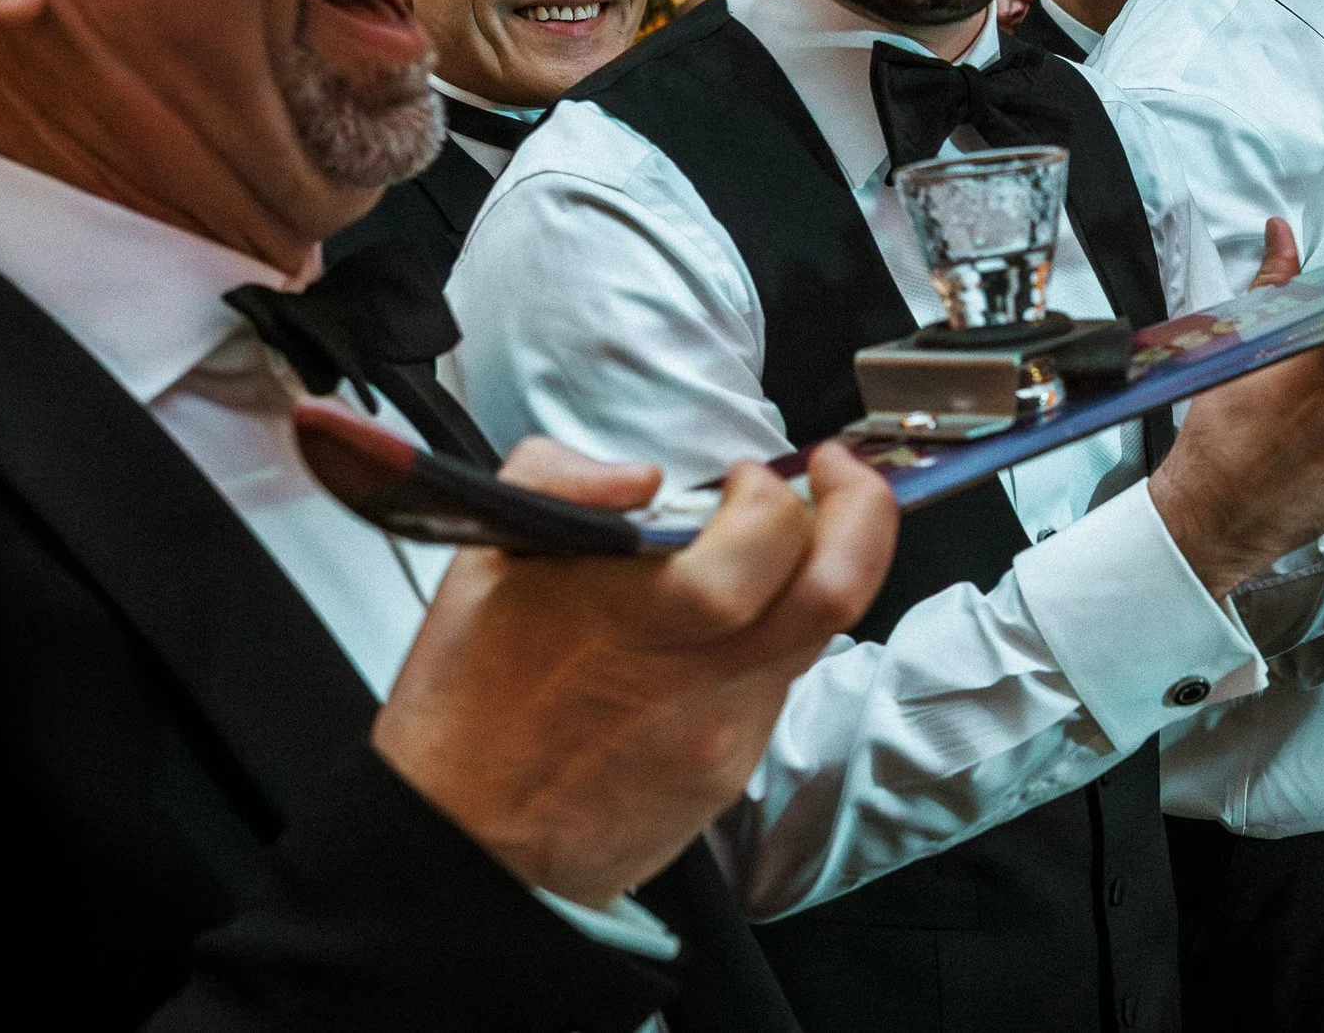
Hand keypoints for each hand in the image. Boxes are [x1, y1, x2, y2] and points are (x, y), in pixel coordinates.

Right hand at [374, 437, 897, 906]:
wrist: (464, 845)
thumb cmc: (467, 703)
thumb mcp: (483, 557)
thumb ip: (556, 477)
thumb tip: (641, 477)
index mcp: (632, 614)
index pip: (766, 538)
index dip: (774, 491)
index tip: (745, 477)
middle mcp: (696, 678)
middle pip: (838, 588)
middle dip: (860, 510)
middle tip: (831, 478)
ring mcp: (725, 731)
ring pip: (823, 635)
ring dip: (820, 570)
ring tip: (780, 543)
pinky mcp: (731, 771)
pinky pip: (783, 685)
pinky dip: (775, 637)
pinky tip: (729, 627)